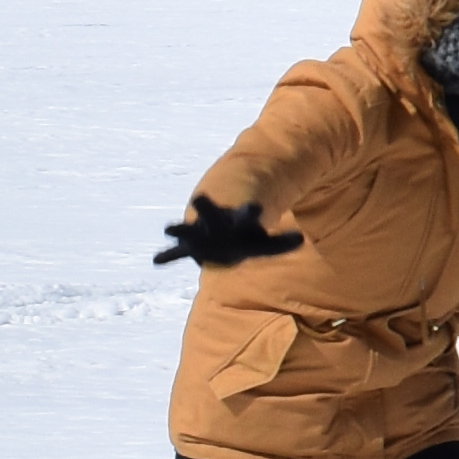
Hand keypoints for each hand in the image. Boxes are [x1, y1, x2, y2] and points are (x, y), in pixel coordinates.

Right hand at [155, 197, 291, 268]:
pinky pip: (176, 253)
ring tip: (168, 229)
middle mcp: (216, 224)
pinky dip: (168, 256)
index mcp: (237, 222)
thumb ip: (281, 244)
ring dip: (179, 230)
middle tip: (199, 197)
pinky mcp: (189, 245)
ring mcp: (200, 233)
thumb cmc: (246, 240)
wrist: (222, 236)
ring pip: (189, 230)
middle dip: (206, 207)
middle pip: (212, 214)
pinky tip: (156, 262)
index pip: (246, 215)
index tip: (254, 206)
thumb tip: (302, 240)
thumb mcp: (264, 244)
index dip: (251, 211)